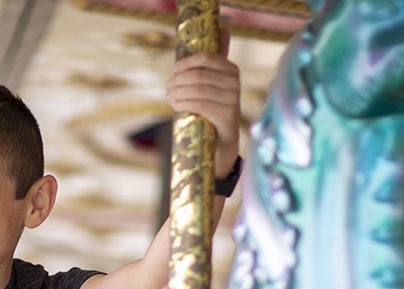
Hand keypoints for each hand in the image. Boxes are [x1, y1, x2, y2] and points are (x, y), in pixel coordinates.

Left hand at [166, 48, 241, 175]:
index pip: (206, 58)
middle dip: (178, 81)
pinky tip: (176, 106)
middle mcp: (235, 83)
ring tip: (169, 98)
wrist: (220, 144)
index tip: (174, 70)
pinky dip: (184, 104)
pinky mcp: (227, 116)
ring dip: (177, 93)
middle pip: (198, 75)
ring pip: (197, 89)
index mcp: (232, 70)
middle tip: (167, 88)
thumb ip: (215, 61)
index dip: (186, 63)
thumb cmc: (212, 110)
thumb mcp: (213, 84)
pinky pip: (200, 104)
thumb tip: (223, 29)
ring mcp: (233, 100)